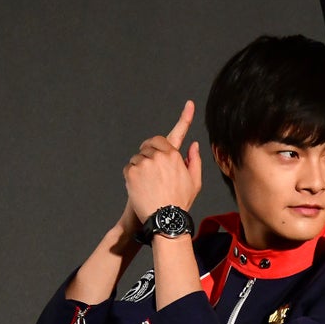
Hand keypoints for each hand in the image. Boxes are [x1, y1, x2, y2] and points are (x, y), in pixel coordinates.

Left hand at [123, 100, 201, 222]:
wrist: (164, 219)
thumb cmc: (180, 202)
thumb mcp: (194, 182)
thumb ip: (194, 161)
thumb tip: (194, 145)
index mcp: (175, 156)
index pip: (176, 133)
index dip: (184, 118)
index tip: (189, 104)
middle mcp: (159, 155)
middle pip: (150, 145)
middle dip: (151, 153)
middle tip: (154, 171)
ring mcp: (144, 162)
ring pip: (139, 157)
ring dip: (142, 167)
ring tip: (149, 184)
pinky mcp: (131, 171)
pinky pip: (130, 167)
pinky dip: (133, 175)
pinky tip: (141, 188)